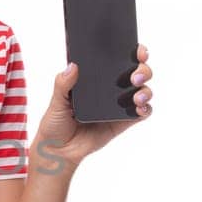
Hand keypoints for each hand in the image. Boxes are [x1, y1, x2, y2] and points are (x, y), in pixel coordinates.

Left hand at [33, 43, 152, 169]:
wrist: (58, 150)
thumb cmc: (55, 123)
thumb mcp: (56, 101)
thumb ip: (63, 84)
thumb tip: (72, 66)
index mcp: (96, 78)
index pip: (118, 59)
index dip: (132, 52)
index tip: (137, 51)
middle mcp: (111, 88)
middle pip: (137, 72)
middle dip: (143, 69)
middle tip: (135, 76)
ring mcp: (119, 105)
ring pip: (142, 91)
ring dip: (145, 90)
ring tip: (137, 96)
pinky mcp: (123, 122)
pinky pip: (141, 113)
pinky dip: (145, 109)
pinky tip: (139, 108)